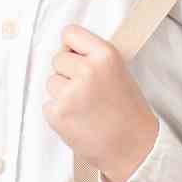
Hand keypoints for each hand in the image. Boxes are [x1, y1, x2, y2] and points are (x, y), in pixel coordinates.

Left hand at [44, 27, 160, 181]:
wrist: (133, 148)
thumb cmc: (129, 113)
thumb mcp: (119, 73)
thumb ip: (94, 59)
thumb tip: (68, 52)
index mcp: (105, 55)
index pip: (70, 33)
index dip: (71, 47)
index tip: (75, 57)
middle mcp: (87, 70)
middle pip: (57, 59)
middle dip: (67, 73)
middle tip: (86, 91)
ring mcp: (70, 93)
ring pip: (51, 82)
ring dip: (62, 94)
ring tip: (84, 108)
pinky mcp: (58, 114)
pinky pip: (48, 105)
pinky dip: (58, 113)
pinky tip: (78, 120)